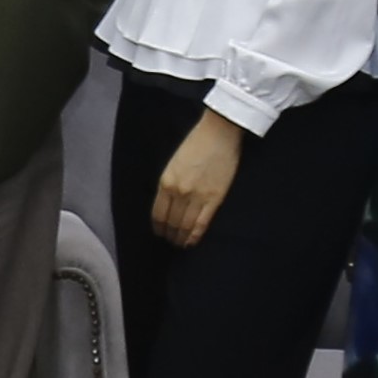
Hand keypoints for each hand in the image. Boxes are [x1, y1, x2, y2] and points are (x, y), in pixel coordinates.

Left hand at [149, 106, 245, 248]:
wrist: (219, 132)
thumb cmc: (196, 143)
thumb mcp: (174, 164)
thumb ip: (169, 183)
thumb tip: (168, 203)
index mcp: (165, 182)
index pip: (158, 213)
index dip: (158, 227)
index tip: (159, 233)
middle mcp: (178, 192)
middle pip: (171, 222)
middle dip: (169, 235)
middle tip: (170, 241)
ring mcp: (197, 197)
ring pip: (185, 226)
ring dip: (181, 238)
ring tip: (180, 244)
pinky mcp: (214, 199)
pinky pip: (202, 223)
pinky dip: (195, 236)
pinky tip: (191, 242)